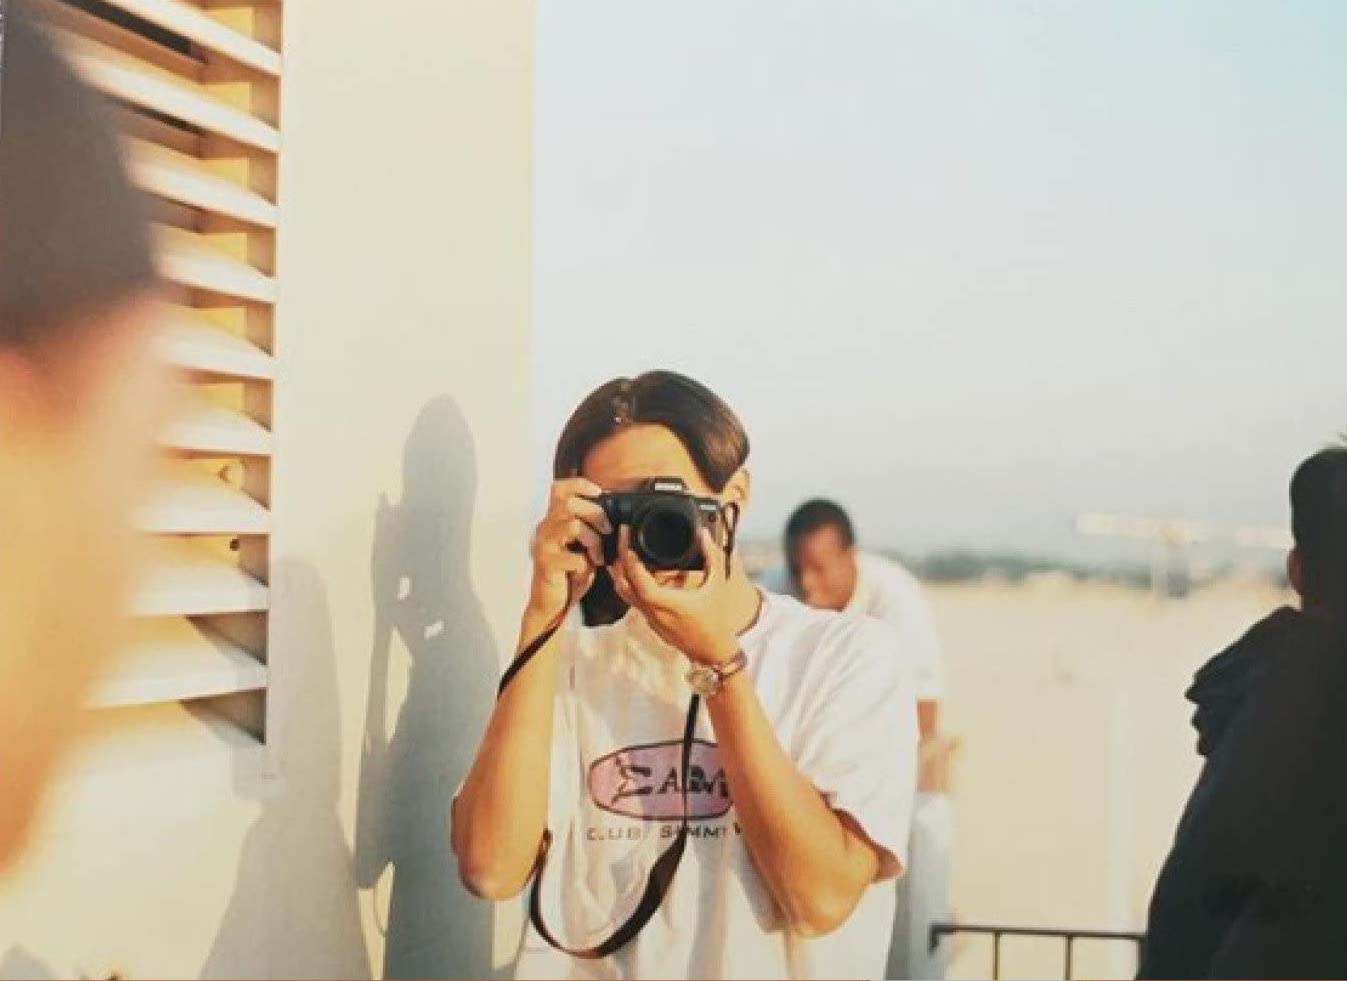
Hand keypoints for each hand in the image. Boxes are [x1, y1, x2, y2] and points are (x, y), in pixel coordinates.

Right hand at [527, 477, 612, 618]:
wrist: (551, 605)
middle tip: (606, 531)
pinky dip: (585, 565)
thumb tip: (611, 515)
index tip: (599, 492)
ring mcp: (544, 546)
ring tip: (597, 555)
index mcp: (552, 522)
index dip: (579, 484)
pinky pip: (574, 557)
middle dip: (595, 514)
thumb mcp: (581, 547)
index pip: (559, 489)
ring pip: (572, 525)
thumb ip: (589, 528)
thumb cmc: (568, 575)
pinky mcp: (547, 565)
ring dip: (593, 539)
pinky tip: (585, 572)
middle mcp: (544, 530)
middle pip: (569, 503)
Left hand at [610, 526, 739, 664]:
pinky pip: (633, 600)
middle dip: (619, 560)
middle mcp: (653, 612)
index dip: (630, 559)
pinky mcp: (651, 622)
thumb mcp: (718, 585)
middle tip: (621, 539)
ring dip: (621, 572)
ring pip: (625, 594)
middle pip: (623, 585)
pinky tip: (636, 572)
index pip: (639, 580)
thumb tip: (705, 535)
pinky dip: (629, 584)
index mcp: (667, 603)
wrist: (713, 653)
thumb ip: (712, 557)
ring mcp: (650, 619)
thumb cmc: (716, 621)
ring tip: (623, 551)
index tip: (627, 539)